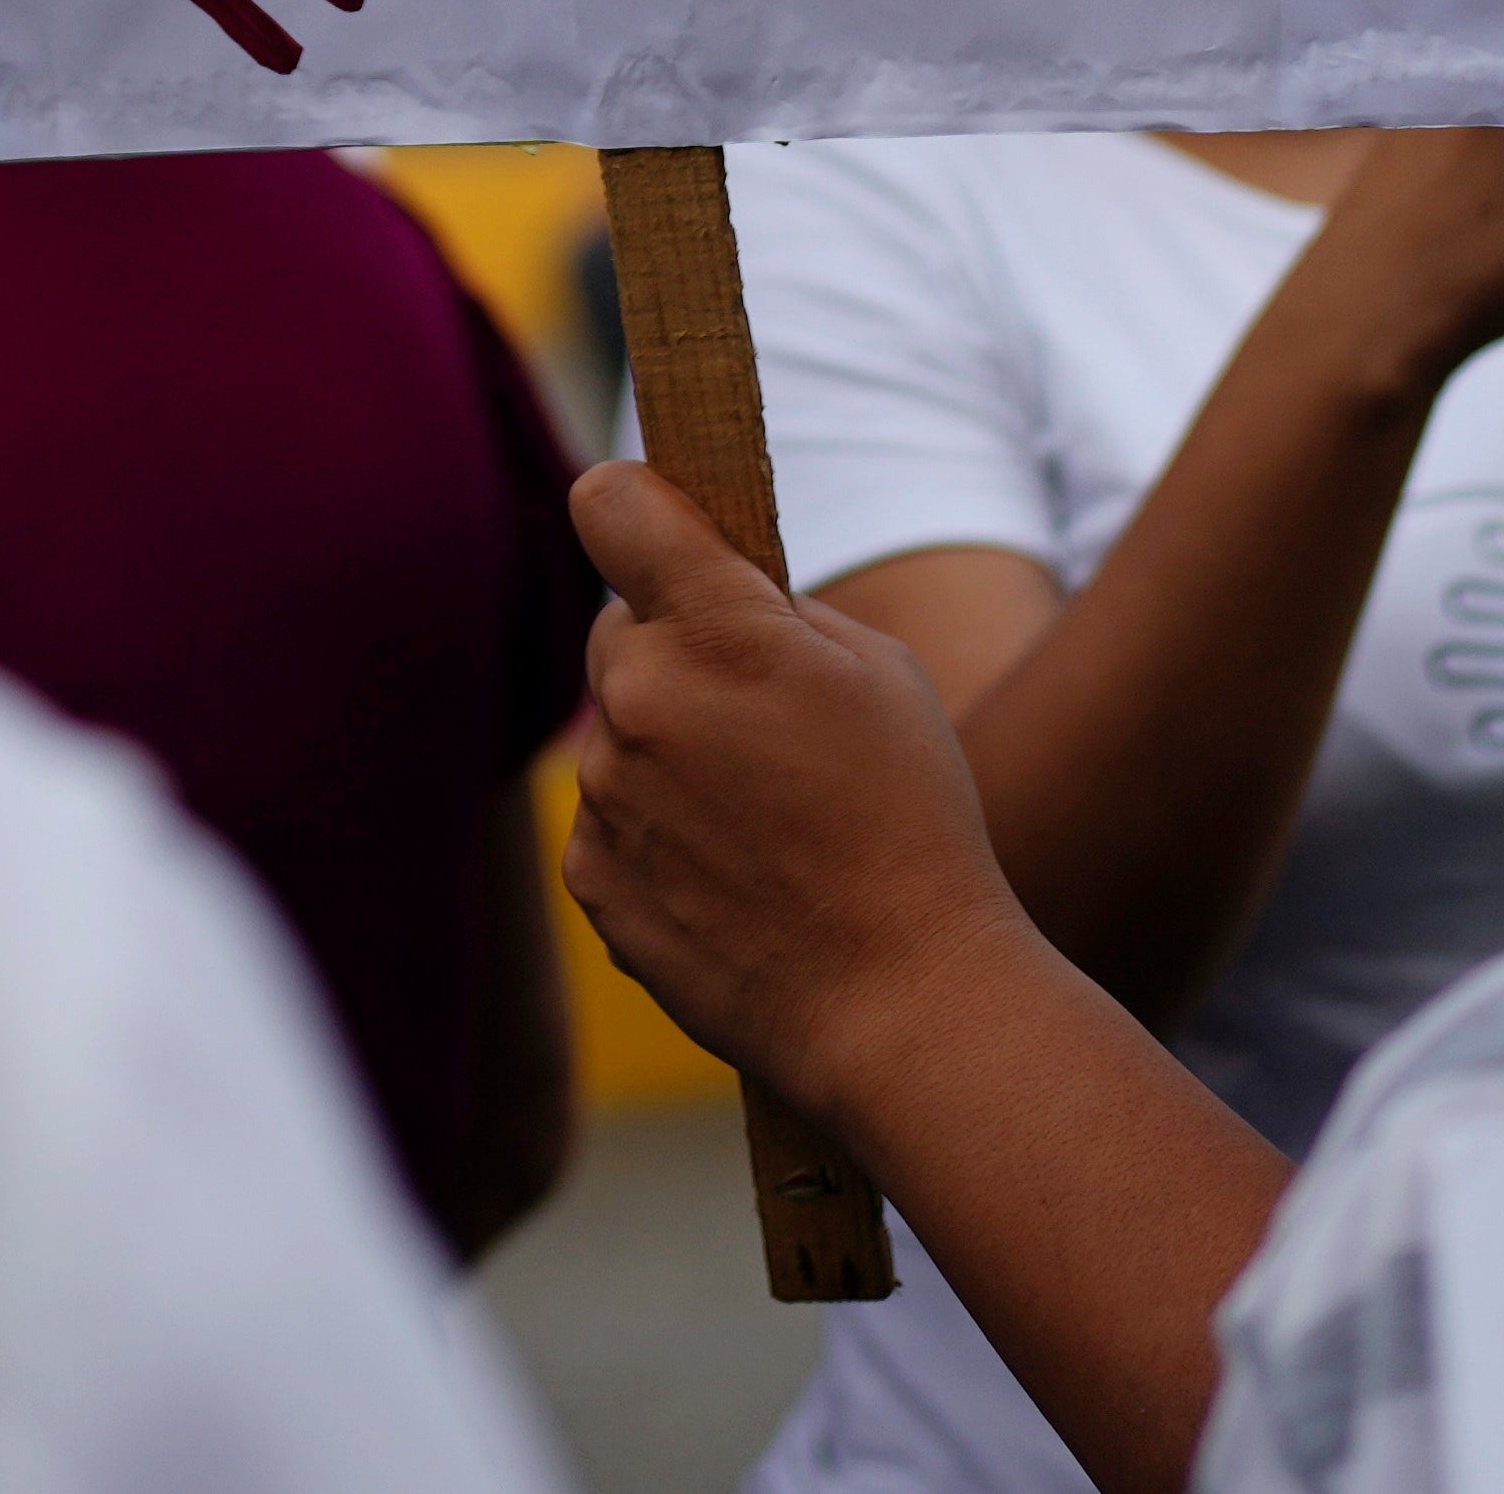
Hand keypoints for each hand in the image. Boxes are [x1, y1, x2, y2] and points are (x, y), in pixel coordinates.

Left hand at [564, 457, 1056, 1131]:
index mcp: (716, 627)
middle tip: (763, 713)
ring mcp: (605, 795)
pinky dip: (655, 829)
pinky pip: (610, 816)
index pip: (610, 503)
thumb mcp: (878, 671)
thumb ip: (776, 611)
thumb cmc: (911, 821)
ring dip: (668, 746)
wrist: (900, 1000)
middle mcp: (639, 699)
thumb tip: (713, 590)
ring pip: (619, 729)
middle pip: (620, 628)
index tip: (662, 532)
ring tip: (768, 815)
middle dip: (675, 649)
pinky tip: (738, 873)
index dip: (636, 506)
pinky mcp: (592, 878)